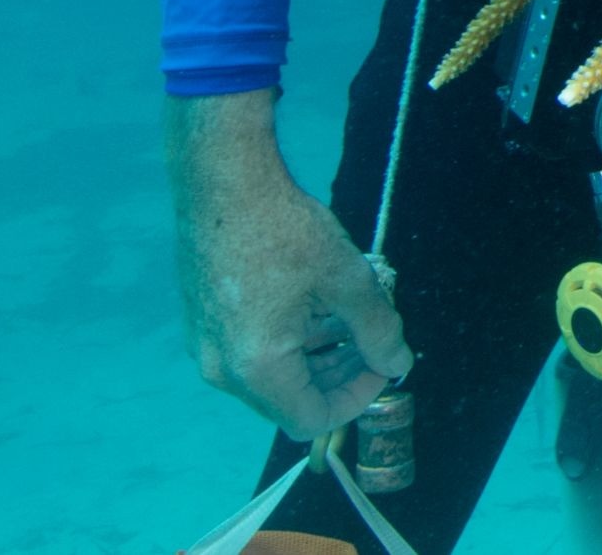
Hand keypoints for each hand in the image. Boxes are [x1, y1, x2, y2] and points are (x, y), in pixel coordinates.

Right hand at [166, 89, 410, 439]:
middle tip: (375, 339)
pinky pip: (251, 352)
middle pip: (291, 400)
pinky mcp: (202, 324)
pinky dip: (289, 341)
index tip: (383, 362)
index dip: (357, 399)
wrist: (222, 182)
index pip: (312, 420)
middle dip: (340, 377)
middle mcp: (221, 369)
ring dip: (317, 358)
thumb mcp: (348, 280)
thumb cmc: (285, 229)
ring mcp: (206, 347)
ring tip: (351, 316)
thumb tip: (399, 366)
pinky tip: (317, 304)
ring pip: (272, 377)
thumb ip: (378, 331)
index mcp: (256, 367)